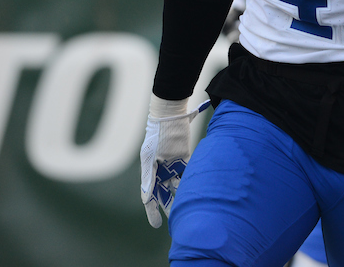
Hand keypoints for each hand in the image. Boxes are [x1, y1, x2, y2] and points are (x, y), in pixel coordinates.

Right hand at [139, 98, 208, 227]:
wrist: (170, 117)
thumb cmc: (157, 136)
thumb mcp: (149, 158)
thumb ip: (148, 178)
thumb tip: (146, 199)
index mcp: (150, 172)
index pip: (150, 196)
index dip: (152, 211)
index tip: (156, 225)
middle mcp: (161, 170)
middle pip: (165, 193)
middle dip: (169, 207)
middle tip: (176, 221)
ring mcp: (173, 165)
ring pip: (178, 185)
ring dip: (182, 196)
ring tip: (188, 210)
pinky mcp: (185, 158)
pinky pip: (188, 173)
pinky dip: (190, 182)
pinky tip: (197, 192)